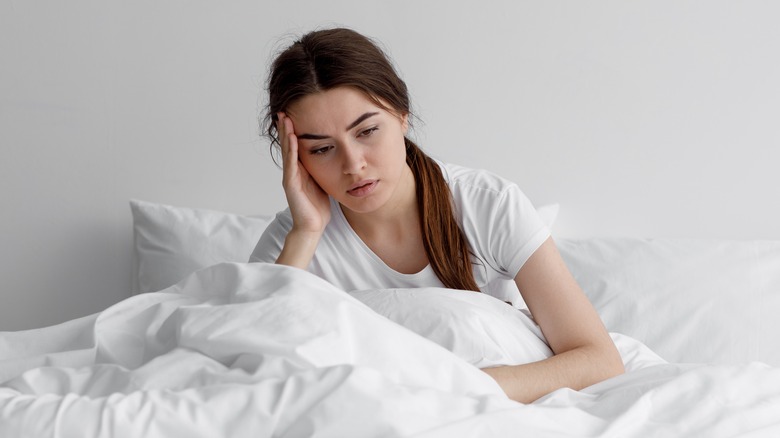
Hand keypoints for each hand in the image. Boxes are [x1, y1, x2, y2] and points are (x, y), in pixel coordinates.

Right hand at [277, 112, 330, 235]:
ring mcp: (290, 176)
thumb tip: (336, 154)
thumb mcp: (323, 180)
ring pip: (287, 150)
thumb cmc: (318, 206)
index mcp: (301, 169)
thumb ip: (324, 168)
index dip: (294, 130)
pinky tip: (292, 137)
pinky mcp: (290, 184)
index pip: (296, 145)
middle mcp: (293, 170)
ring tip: (285, 118)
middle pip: (288, 144)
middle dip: (287, 127)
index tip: (295, 113)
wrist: (313, 226)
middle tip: (284, 110)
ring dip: (286, 133)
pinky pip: (291, 164)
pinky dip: (291, 150)